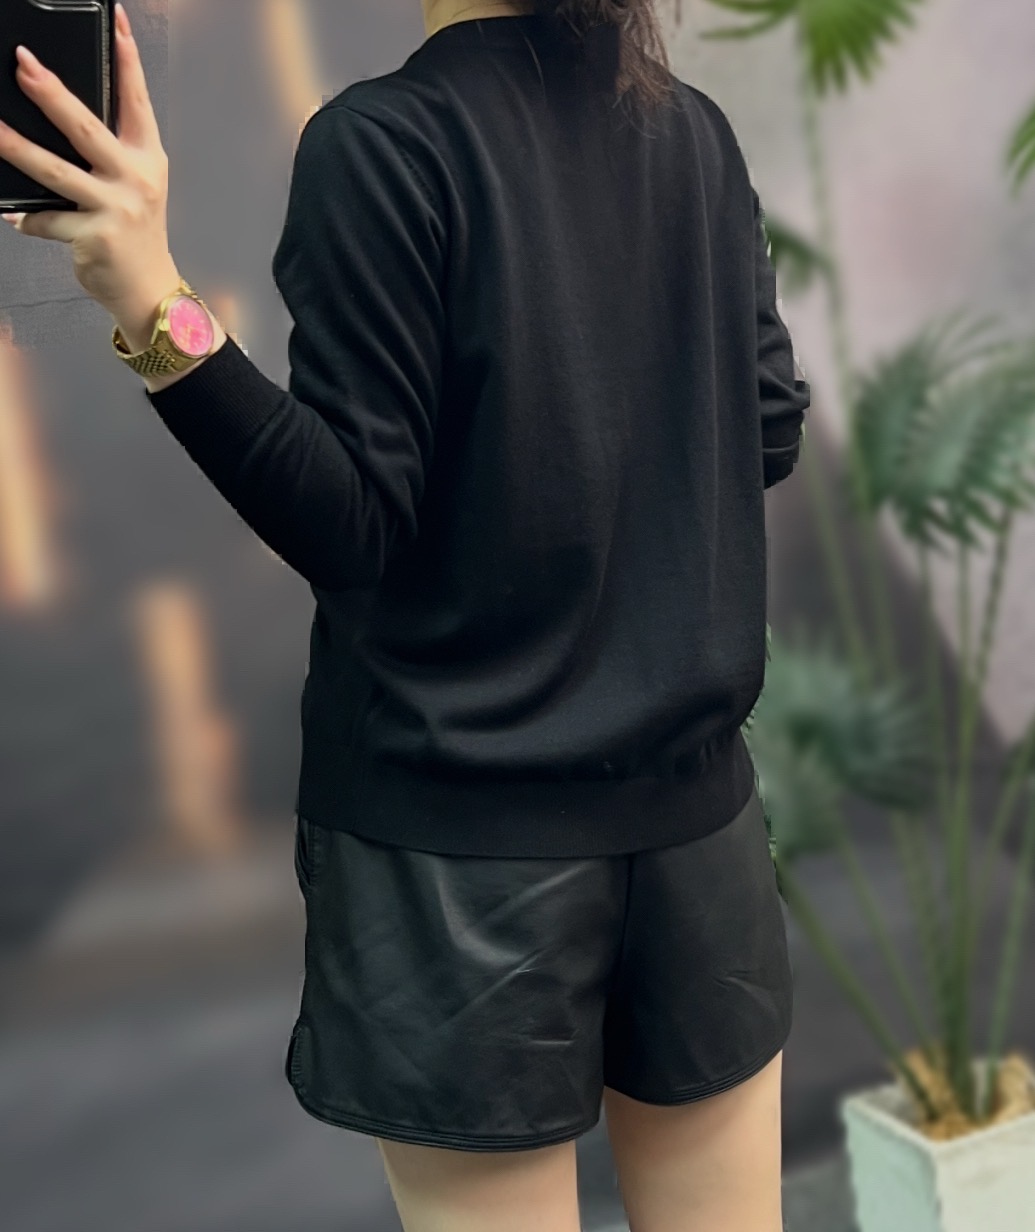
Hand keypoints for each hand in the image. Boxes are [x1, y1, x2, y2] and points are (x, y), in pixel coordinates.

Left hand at [0, 3, 179, 320]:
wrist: (150, 291)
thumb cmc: (135, 233)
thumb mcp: (134, 186)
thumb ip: (107, 151)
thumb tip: (54, 114)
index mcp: (147, 159)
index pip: (137, 101)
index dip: (127, 59)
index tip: (116, 20)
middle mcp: (135, 180)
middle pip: (87, 129)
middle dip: (53, 95)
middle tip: (24, 64)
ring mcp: (115, 209)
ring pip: (56, 171)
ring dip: (18, 148)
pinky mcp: (94, 237)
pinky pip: (46, 219)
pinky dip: (28, 219)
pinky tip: (19, 218)